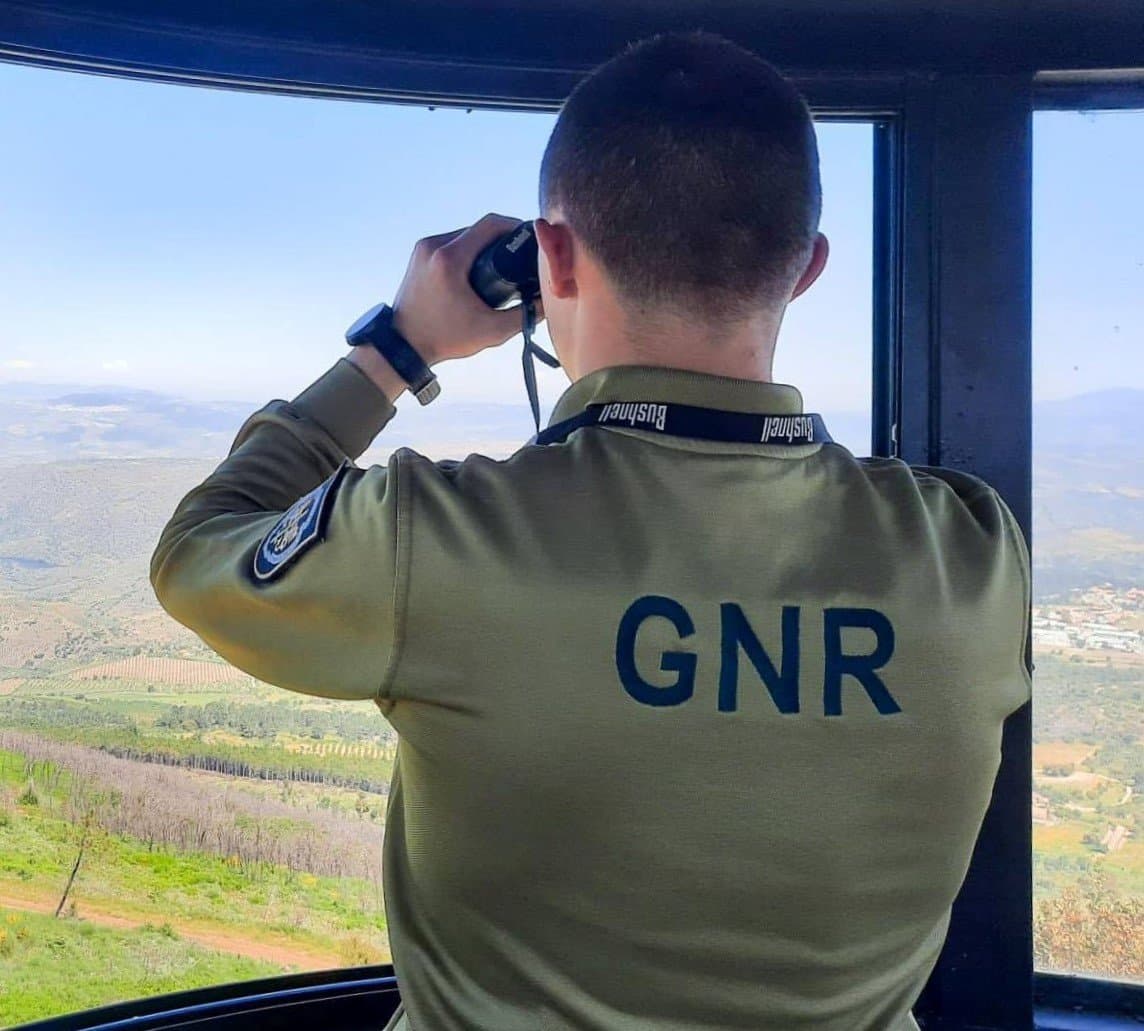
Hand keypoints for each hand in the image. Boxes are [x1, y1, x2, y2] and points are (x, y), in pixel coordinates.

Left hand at [391, 213, 532, 365]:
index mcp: (449, 259)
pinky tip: (479, 266)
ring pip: (464, 234)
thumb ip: (525, 316)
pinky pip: (450, 243)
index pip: (490, 224)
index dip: (515, 226)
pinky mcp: (419, 255)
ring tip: (501, 263)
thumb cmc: (444, 339)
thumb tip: (547, 301)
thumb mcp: (491, 331)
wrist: (403, 345)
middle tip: (519, 256)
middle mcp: (433, 246)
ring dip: (484, 244)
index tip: (529, 240)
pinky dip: (467, 250)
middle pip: (478, 229)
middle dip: (501, 239)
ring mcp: (423, 248)